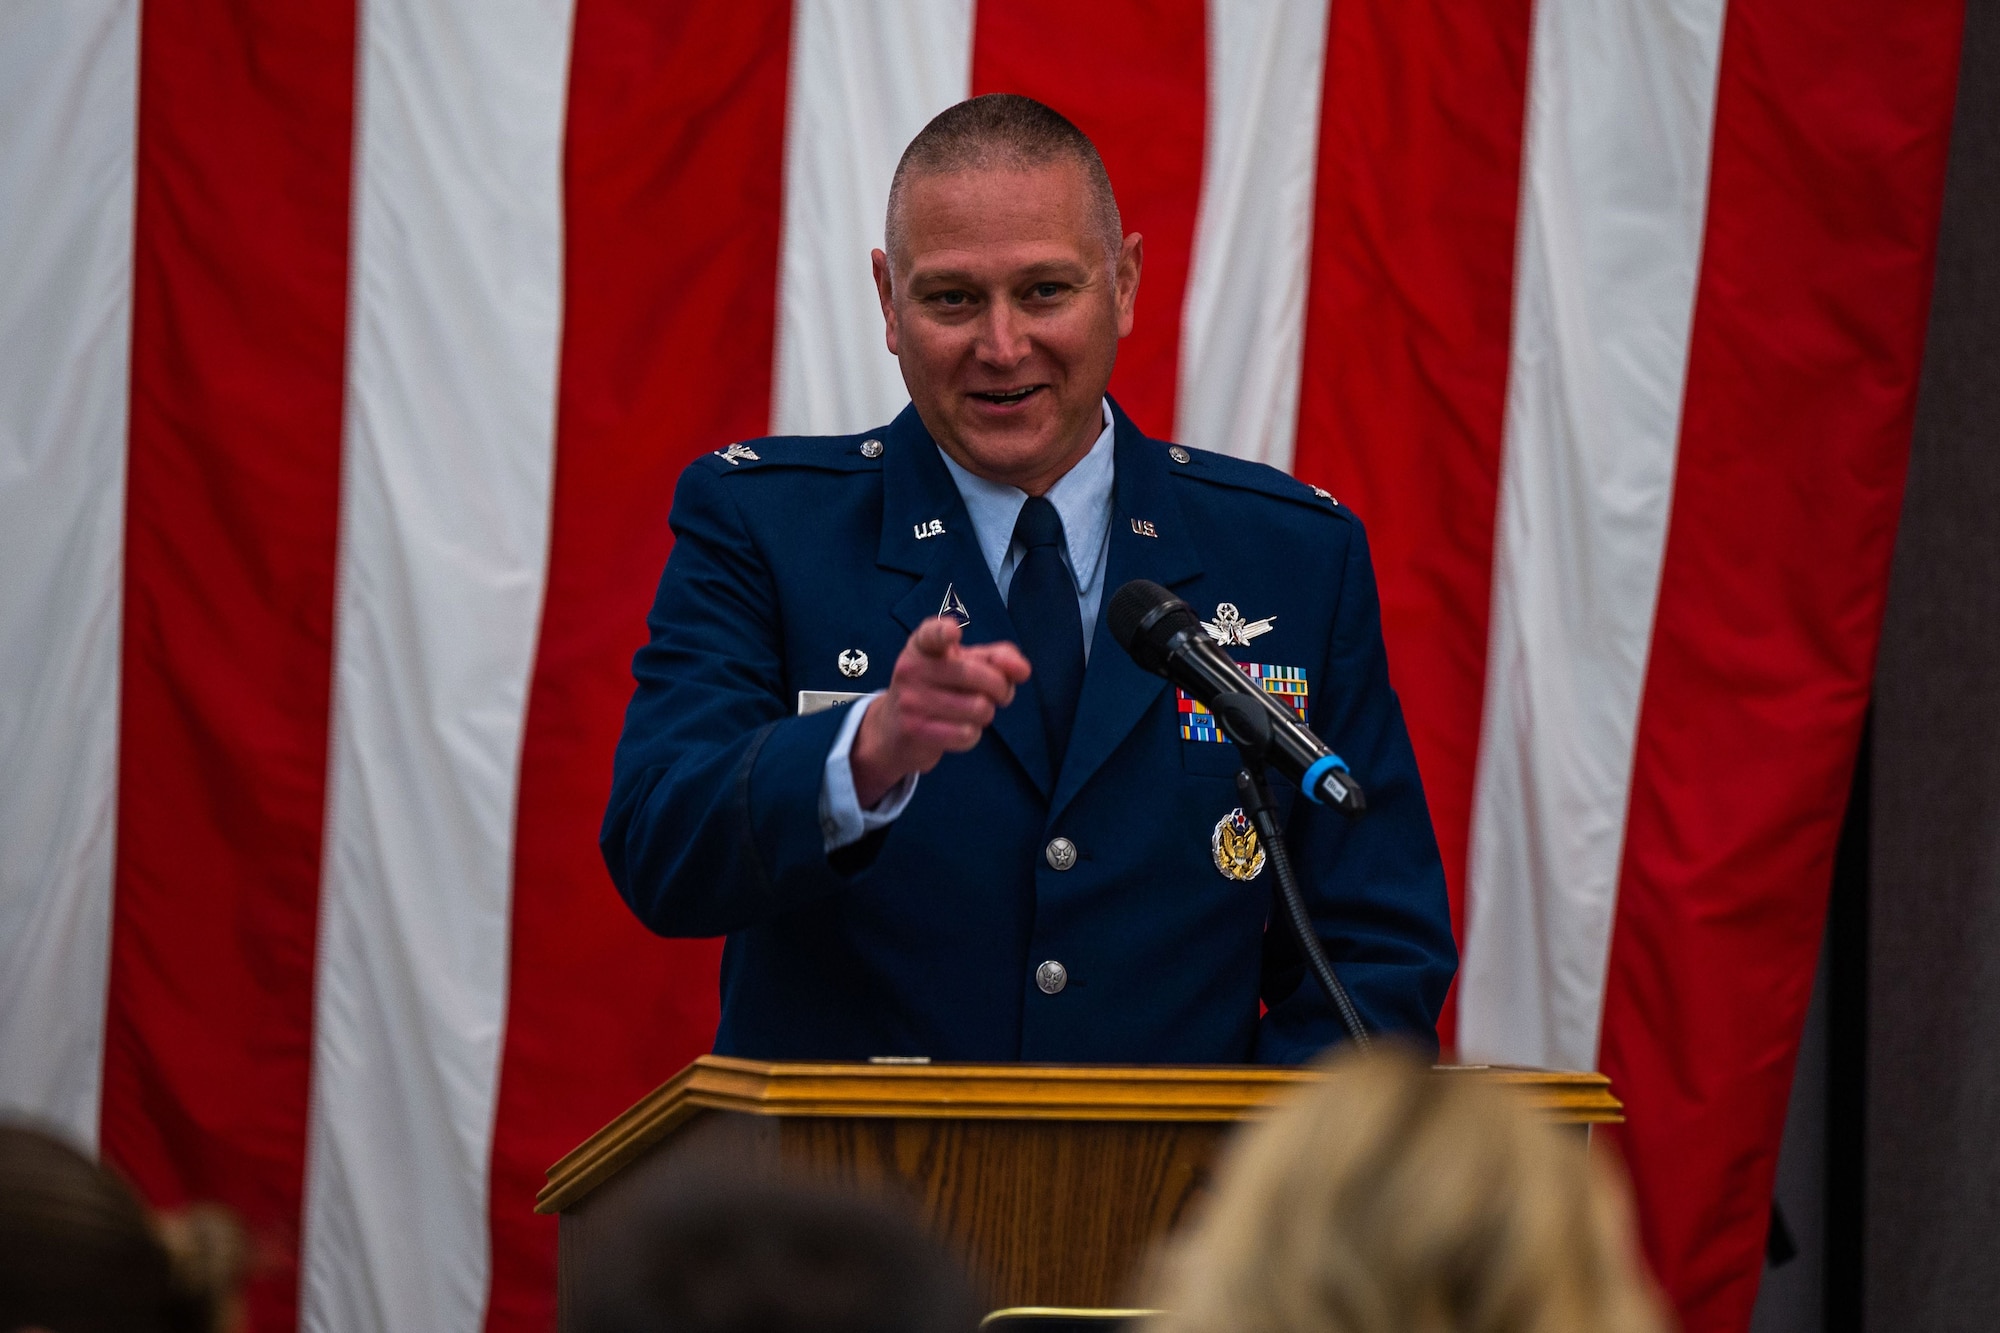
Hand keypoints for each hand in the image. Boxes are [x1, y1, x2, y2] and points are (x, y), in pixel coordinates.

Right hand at [850, 617, 1031, 807]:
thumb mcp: (964, 664)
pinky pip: (967, 734)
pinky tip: (959, 729)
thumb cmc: (939, 688)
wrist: (895, 729)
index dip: (944, 632)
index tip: (953, 632)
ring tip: (972, 712)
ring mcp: (911, 700)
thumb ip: (999, 658)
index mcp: (923, 644)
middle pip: (978, 675)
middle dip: (1001, 688)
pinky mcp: (914, 730)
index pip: (932, 634)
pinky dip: (973, 735)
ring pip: (979, 708)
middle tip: (997, 694)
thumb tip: (1023, 670)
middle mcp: (912, 668)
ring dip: (986, 714)